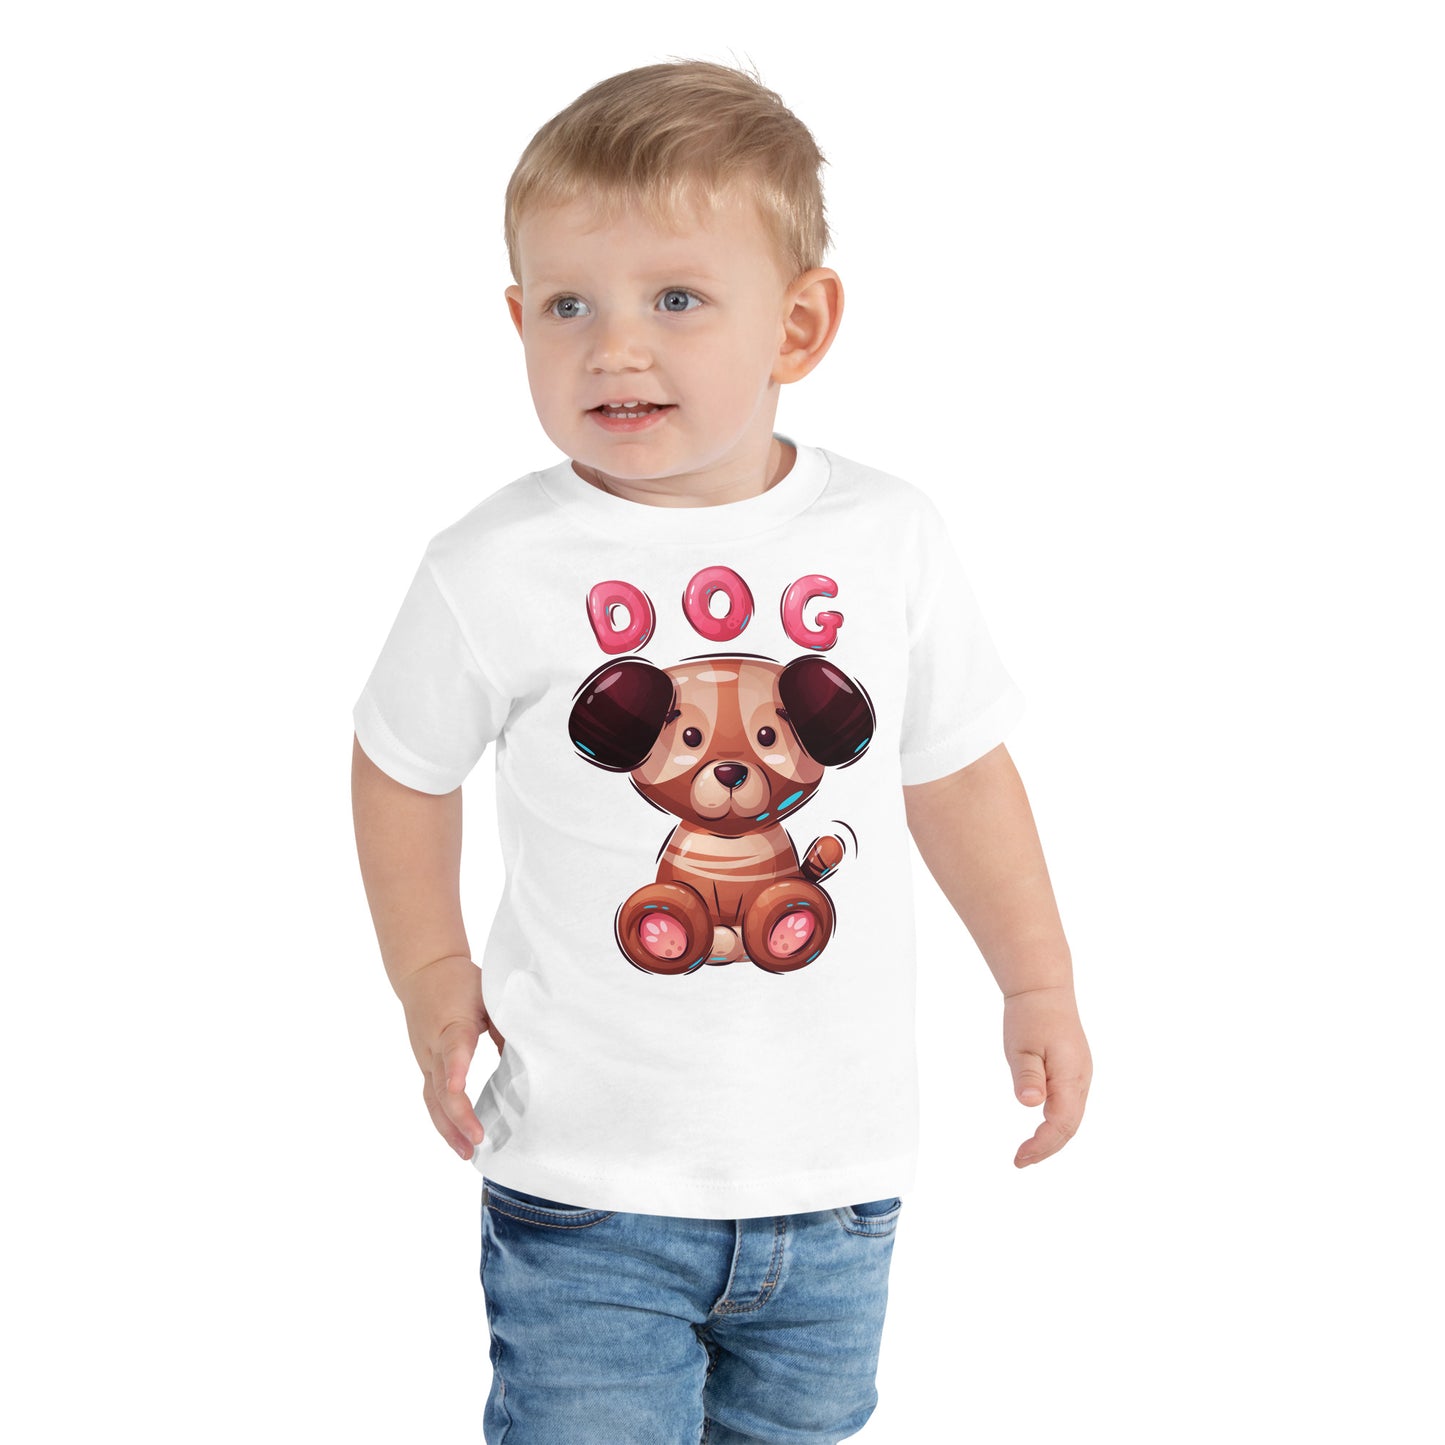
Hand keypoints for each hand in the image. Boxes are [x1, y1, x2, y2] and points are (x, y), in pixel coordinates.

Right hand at [392, 954, 506, 1161]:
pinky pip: (432, 1098)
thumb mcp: (488, 994)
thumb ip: (506, 1024)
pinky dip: (444, 1122)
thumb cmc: (460, 982)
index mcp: (453, 1023)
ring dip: (448, 1128)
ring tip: (467, 1153)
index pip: (454, 1047)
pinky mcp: (426, 1066)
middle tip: (478, 1139)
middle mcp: (434, 1046)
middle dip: (458, 1115)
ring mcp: (426, 1059)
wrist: (423, 970)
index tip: (459, 1087)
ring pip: (433, 1099)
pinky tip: (457, 1140)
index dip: (456, 1068)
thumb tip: (528, 1056)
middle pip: (440, 1085)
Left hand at [1002, 985, 1090, 1167]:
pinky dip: (1057, 1124)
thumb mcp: (1022, 1046)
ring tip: (1028, 1154)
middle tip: (1020, 1162)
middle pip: (1070, 1127)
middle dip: (1047, 1148)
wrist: (1044, 990)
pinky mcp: (1074, 1072)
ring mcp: (1080, 1076)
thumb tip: (1030, 1104)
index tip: (1019, 1158)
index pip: (1061, 1124)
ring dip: (1053, 1139)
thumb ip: (1028, 1076)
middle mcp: (1081, 1080)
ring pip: (1072, 1118)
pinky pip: (1070, 1106)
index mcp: (1071, 1076)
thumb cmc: (1031, 1016)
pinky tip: (1041, 1130)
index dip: (1042, 1145)